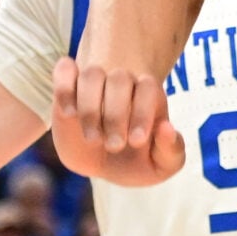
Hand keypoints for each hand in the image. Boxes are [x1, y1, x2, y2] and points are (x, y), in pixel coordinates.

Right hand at [49, 55, 185, 185]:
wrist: (104, 163)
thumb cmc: (139, 161)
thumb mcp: (162, 165)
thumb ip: (172, 150)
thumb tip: (167, 127)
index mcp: (150, 96)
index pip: (148, 88)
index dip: (143, 112)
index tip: (137, 141)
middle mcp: (123, 84)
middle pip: (120, 80)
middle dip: (115, 116)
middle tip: (115, 146)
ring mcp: (94, 84)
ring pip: (92, 75)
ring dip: (89, 108)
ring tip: (93, 138)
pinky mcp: (68, 88)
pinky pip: (64, 70)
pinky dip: (64, 87)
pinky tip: (69, 113)